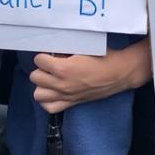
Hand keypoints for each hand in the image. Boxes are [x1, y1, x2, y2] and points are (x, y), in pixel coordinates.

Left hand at [30, 40, 150, 113]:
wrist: (119, 73)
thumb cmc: (104, 57)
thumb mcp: (83, 47)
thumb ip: (66, 49)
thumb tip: (54, 50)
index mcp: (63, 68)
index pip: (38, 60)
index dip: (44, 55)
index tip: (52, 54)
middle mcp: (61, 84)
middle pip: (35, 77)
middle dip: (41, 69)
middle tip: (51, 65)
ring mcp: (66, 96)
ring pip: (38, 94)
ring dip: (42, 85)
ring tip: (51, 78)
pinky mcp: (72, 103)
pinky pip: (50, 107)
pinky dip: (48, 100)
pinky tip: (54, 91)